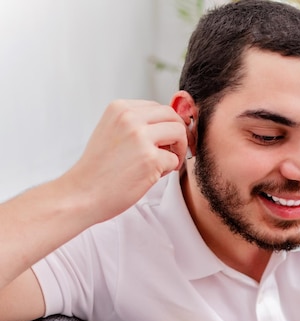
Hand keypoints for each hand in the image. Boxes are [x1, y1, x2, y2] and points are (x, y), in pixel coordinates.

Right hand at [61, 99, 187, 223]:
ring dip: (179, 149)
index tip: (166, 139)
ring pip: (179, 132)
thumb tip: (170, 123)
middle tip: (173, 151)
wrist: (81, 194)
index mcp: (119, 108)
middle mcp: (129, 118)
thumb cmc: (98, 169)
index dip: (167, 125)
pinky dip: (169, 169)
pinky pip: (175, 159)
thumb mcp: (112, 132)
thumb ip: (136, 124)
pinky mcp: (150, 159)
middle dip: (178, 134)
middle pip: (172, 116)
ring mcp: (140, 138)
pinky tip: (152, 175)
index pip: (159, 107)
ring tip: (164, 163)